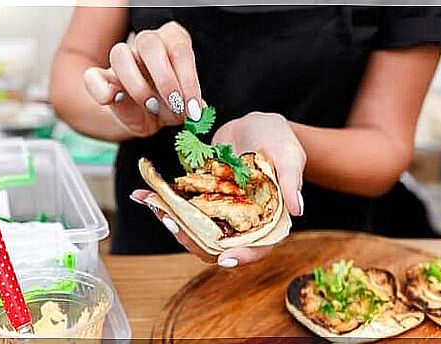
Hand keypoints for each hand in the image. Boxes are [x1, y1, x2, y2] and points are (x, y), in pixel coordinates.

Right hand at [83, 21, 201, 137]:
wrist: (145, 118)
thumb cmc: (170, 105)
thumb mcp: (184, 106)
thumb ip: (190, 103)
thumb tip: (199, 107)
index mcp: (173, 42)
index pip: (180, 51)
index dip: (189, 81)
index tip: (194, 108)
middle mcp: (148, 44)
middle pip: (150, 45)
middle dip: (166, 80)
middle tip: (176, 106)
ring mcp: (123, 57)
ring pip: (120, 55)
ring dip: (138, 87)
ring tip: (152, 108)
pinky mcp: (101, 77)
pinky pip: (92, 76)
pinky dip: (101, 90)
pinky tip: (114, 101)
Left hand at [131, 111, 305, 267]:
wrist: (255, 125)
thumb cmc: (279, 140)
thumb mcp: (288, 156)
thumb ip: (290, 182)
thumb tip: (297, 209)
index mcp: (267, 218)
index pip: (259, 247)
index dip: (243, 256)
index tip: (224, 259)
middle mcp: (241, 220)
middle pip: (218, 243)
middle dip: (193, 238)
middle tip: (172, 222)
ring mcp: (220, 210)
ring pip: (196, 228)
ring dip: (173, 220)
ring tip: (152, 204)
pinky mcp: (203, 197)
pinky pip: (183, 206)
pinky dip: (164, 200)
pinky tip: (144, 193)